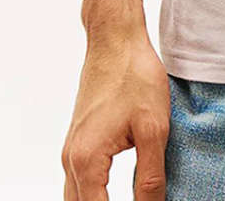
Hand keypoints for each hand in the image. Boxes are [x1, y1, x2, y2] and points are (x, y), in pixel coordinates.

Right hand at [62, 31, 170, 200]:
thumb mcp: (154, 129)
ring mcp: (71, 150)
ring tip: (129, 200)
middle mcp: (71, 160)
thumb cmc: (135, 76)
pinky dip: (92, 196)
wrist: (115, 39)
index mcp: (88, 161)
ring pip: (75, 199)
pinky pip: (78, 182)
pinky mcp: (77, 141)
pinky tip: (111, 196)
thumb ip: (151, 177)